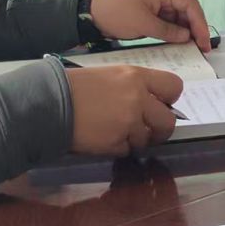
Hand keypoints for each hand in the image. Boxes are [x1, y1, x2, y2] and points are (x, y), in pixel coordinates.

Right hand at [65, 65, 183, 155]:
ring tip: (115, 131)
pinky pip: (126, 150)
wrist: (50, 103)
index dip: (170, 100)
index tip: (161, 105)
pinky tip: (102, 137)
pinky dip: (117, 147)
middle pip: (168, 121)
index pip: (174, 86)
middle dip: (160, 130)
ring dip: (134, 139)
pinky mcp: (116, 142)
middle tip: (148, 131)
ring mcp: (129, 122)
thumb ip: (134, 87)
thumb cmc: (76, 86)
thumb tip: (151, 103)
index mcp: (137, 77)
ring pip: (146, 139)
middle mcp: (138, 98)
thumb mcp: (110, 75)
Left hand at [90, 0, 212, 49]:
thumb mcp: (144, 23)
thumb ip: (168, 31)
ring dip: (187, 32)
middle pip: (188, 11)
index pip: (191, 5)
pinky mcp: (153, 14)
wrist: (92, 12)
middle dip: (196, 28)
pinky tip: (180, 44)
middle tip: (202, 48)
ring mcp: (159, 4)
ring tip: (194, 48)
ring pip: (180, 18)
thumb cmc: (117, 13)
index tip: (204, 41)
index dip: (200, 24)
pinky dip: (176, 33)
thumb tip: (187, 37)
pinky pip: (170, 23)